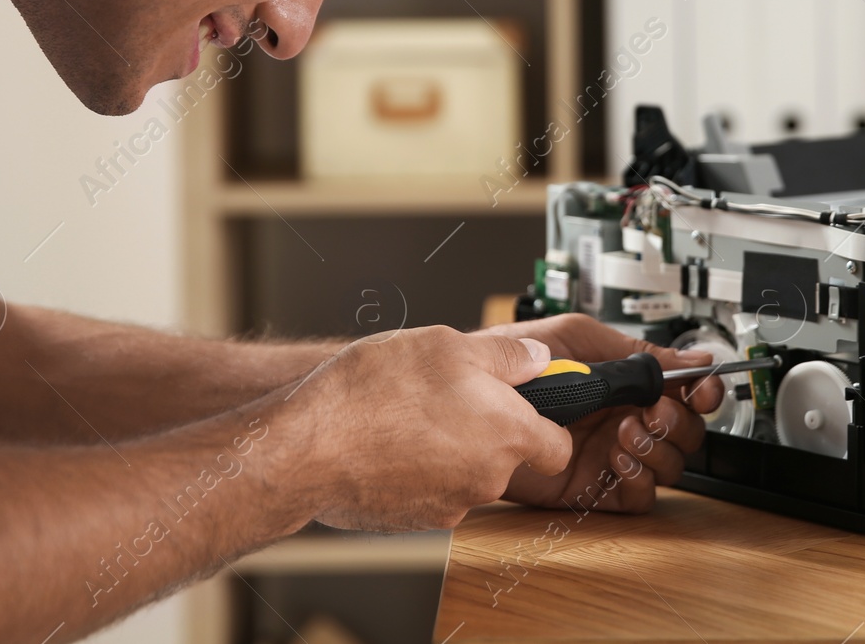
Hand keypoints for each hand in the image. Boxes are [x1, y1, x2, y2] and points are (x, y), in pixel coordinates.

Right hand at [292, 326, 572, 530]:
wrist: (306, 447)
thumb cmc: (373, 393)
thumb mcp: (447, 344)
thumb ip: (506, 355)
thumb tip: (538, 358)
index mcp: (506, 433)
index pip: (558, 447)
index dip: (546, 424)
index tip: (526, 406)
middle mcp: (486, 478)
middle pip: (506, 457)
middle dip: (485, 430)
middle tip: (448, 396)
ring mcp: (450, 506)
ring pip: (466, 473)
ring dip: (449, 448)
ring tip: (408, 415)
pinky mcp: (414, 521)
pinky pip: (430, 491)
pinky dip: (418, 471)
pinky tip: (388, 443)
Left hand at [473, 313, 725, 513]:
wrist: (472, 399)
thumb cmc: (515, 362)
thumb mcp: (577, 338)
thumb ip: (633, 351)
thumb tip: (688, 358)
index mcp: (625, 382)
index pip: (682, 391)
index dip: (702, 392)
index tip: (702, 389)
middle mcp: (623, 418)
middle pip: (685, 431)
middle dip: (679, 421)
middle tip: (654, 410)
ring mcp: (610, 454)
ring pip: (669, 466)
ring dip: (658, 449)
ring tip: (626, 431)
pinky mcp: (592, 487)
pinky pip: (640, 496)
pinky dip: (641, 480)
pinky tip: (618, 458)